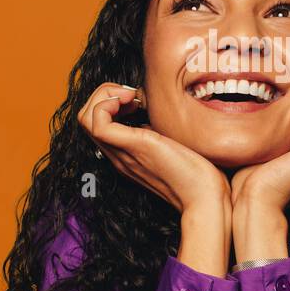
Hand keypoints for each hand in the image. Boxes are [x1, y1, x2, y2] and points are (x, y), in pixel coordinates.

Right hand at [77, 82, 232, 276]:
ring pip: (84, 117)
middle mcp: (118, 154)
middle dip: (104, 94)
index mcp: (126, 153)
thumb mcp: (172, 144)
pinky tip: (133, 101)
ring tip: (131, 97)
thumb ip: (160, 130)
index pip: (96, 123)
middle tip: (132, 94)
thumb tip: (157, 107)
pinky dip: (108, 103)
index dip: (111, 101)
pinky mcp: (132, 147)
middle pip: (85, 117)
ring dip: (104, 96)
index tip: (137, 98)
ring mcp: (122, 152)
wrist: (205, 196)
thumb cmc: (198, 172)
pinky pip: (97, 123)